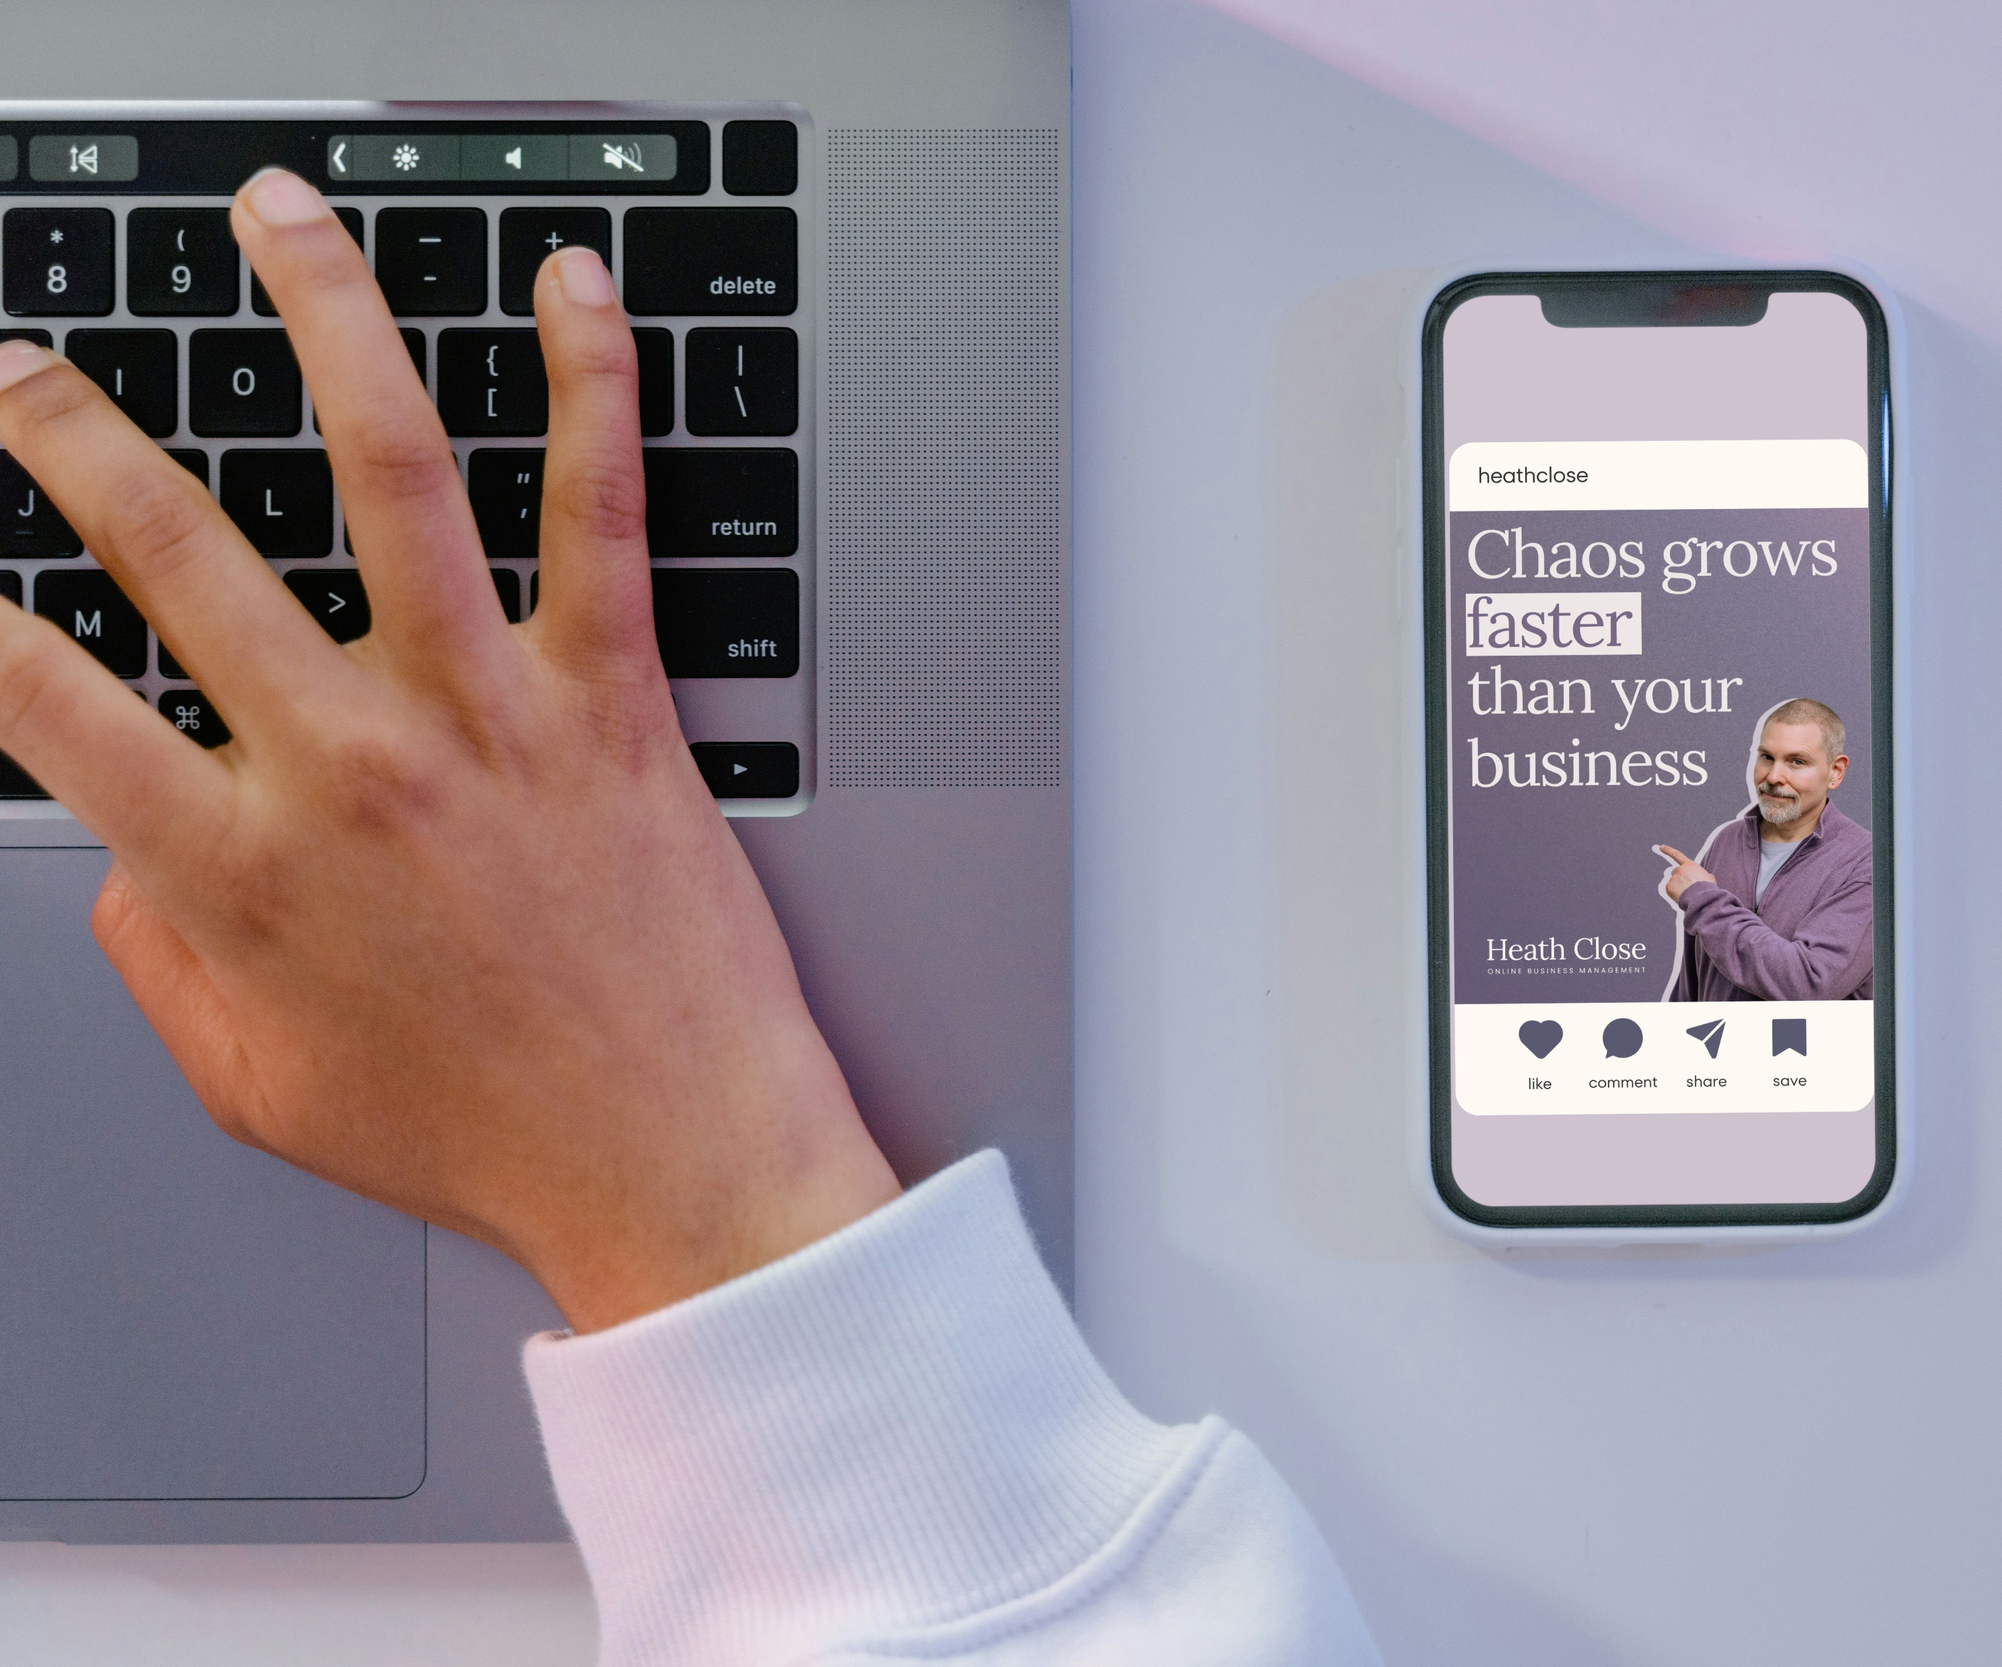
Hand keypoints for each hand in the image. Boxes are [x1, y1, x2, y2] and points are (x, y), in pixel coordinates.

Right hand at [0, 168, 898, 1332]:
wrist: (671, 1164)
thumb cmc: (483, 1135)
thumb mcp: (261, 1088)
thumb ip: (159, 969)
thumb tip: (117, 868)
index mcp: (244, 871)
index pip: (44, 708)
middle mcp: (350, 769)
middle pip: (174, 552)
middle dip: (70, 439)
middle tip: (23, 376)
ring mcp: (489, 719)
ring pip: (389, 471)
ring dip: (323, 320)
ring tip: (280, 220)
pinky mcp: (615, 702)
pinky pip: (604, 512)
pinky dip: (594, 386)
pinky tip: (576, 291)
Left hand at [1654, 843, 1714, 904]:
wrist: (1703, 899)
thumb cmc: (1708, 890)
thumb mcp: (1709, 878)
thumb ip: (1703, 875)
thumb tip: (1704, 877)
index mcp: (1690, 865)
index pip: (1677, 855)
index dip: (1668, 850)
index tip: (1661, 847)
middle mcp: (1680, 869)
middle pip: (1674, 872)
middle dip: (1678, 878)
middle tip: (1686, 887)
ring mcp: (1674, 877)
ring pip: (1672, 881)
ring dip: (1677, 886)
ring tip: (1687, 893)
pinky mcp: (1668, 886)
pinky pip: (1668, 889)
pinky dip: (1673, 893)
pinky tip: (1681, 896)